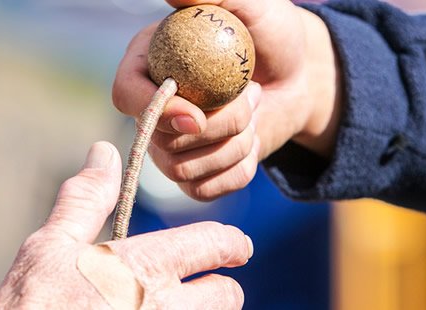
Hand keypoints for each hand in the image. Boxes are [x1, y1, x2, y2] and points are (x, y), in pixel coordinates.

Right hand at [0, 142, 252, 308]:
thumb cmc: (30, 306)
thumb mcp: (51, 246)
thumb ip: (87, 198)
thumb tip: (103, 152)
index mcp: (147, 265)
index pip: (217, 244)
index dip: (232, 243)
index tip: (237, 246)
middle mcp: (167, 307)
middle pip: (228, 296)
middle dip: (218, 288)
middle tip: (197, 285)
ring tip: (166, 306)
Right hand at [112, 0, 341, 200]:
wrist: (299, 79)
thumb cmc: (272, 38)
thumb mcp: (253, 7)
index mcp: (152, 65)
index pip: (126, 95)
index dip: (153, 110)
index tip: (195, 115)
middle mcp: (155, 110)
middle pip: (159, 140)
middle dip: (219, 125)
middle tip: (253, 94)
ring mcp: (172, 146)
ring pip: (182, 170)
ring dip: (234, 145)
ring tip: (255, 112)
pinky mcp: (196, 173)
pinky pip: (204, 190)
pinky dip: (238, 169)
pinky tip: (252, 142)